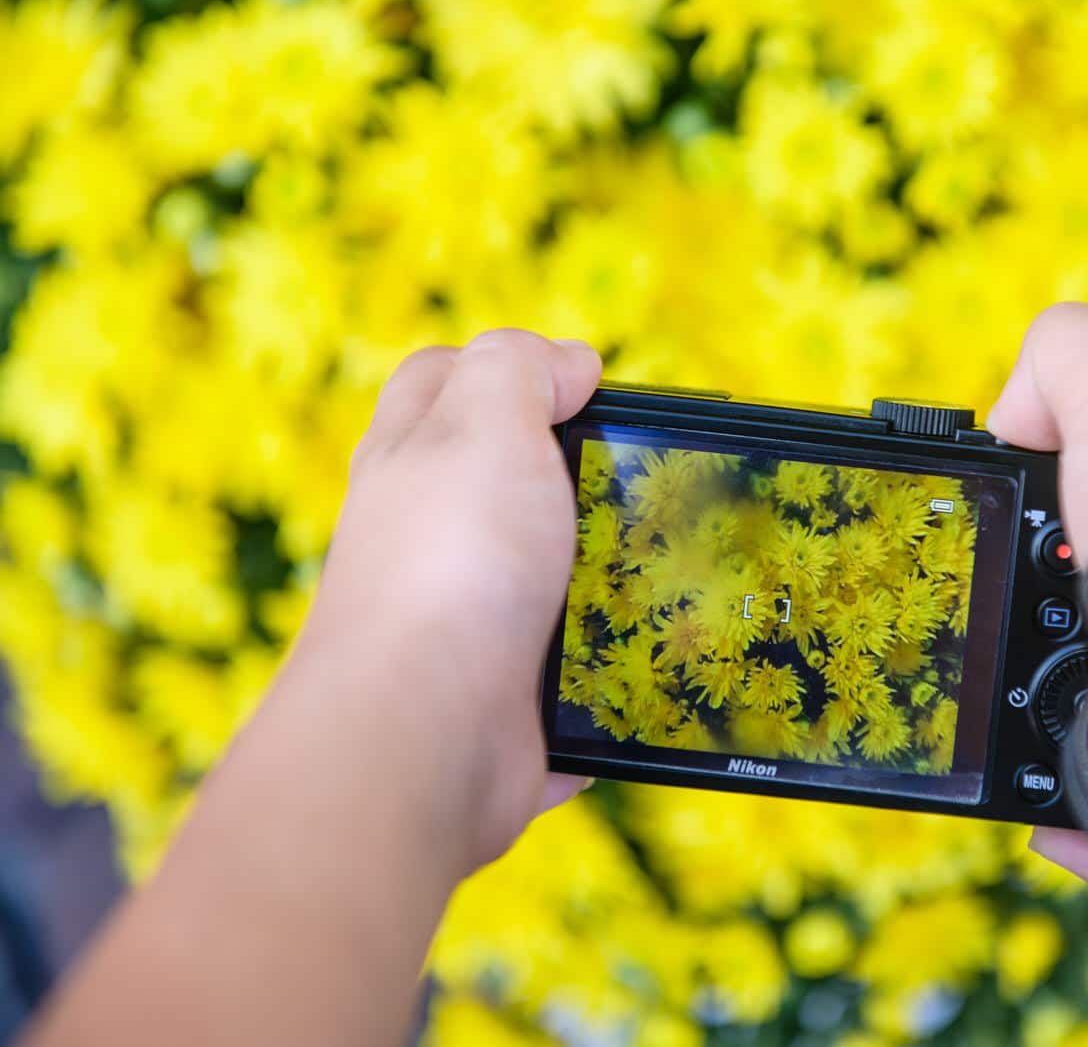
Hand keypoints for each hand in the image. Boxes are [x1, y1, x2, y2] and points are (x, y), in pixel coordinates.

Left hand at [289, 329, 600, 875]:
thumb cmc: (454, 560)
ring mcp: (457, 630)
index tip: (586, 390)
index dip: (508, 369)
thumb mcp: (486, 419)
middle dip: (565, 482)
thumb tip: (568, 362)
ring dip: (596, 587)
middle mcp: (421, 544)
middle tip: (641, 484)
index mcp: (410, 462)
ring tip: (669, 573)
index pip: (440, 382)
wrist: (423, 733)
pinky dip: (600, 685)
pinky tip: (647, 672)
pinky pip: (562, 687)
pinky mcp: (498, 709)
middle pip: (491, 486)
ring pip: (537, 588)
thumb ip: (519, 369)